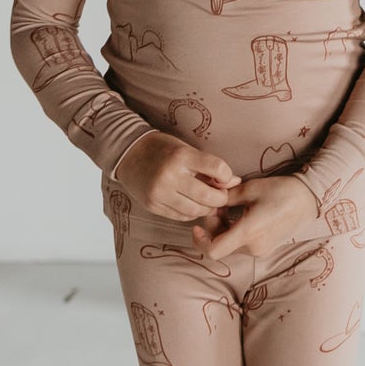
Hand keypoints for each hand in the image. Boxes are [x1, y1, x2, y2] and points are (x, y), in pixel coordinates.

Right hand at [114, 131, 239, 224]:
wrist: (129, 154)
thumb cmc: (164, 149)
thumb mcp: (187, 149)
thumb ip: (209, 166)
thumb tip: (234, 181)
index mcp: (181, 156)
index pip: (217, 168)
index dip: (227, 175)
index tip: (226, 177)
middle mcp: (170, 176)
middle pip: (207, 196)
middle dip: (220, 198)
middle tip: (221, 194)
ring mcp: (159, 194)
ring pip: (195, 210)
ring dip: (207, 208)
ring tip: (207, 200)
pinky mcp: (152, 206)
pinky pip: (180, 216)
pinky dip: (191, 213)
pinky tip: (192, 204)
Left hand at [190, 169, 321, 267]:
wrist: (310, 199)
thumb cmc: (282, 190)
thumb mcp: (251, 188)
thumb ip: (226, 197)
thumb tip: (210, 200)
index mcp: (248, 232)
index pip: (213, 251)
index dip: (200, 240)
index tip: (197, 225)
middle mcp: (253, 246)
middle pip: (220, 246)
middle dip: (213, 227)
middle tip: (217, 206)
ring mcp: (260, 250)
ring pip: (230, 245)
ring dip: (224, 229)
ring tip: (229, 207)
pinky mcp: (265, 248)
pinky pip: (242, 244)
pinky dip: (235, 232)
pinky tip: (240, 214)